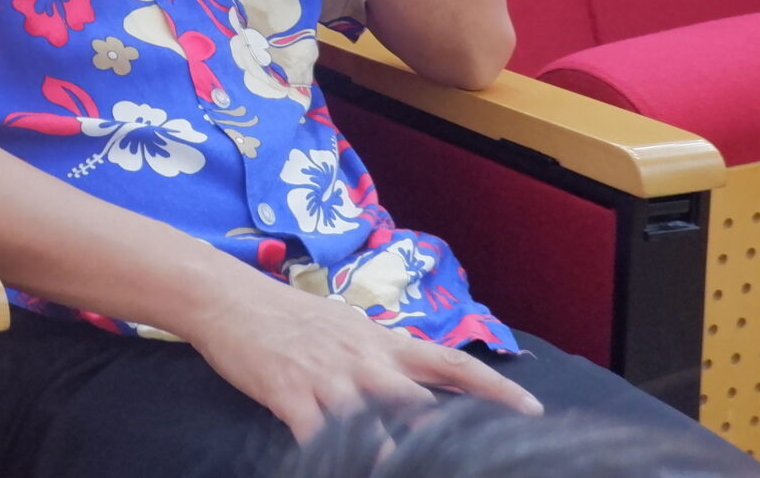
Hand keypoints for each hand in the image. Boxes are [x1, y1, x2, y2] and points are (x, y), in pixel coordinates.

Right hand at [177, 270, 540, 440]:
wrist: (227, 298)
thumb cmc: (288, 317)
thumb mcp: (344, 326)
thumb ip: (380, 355)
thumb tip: (415, 382)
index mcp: (380, 341)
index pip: (448, 361)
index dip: (493, 386)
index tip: (531, 408)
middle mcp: (363, 359)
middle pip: (420, 400)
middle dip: (450, 435)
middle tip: (482, 461)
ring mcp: (327, 378)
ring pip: (375, 422)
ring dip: (397, 454)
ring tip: (416, 470)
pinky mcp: (289, 393)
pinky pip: (321, 435)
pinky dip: (337, 457)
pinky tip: (343, 466)